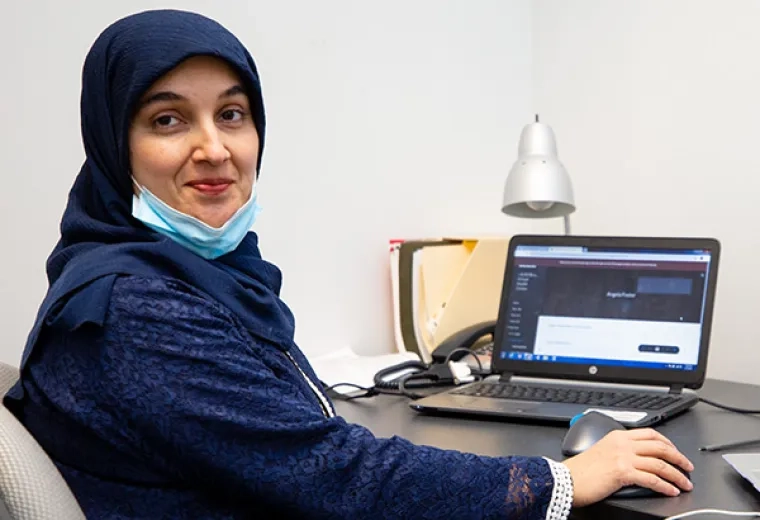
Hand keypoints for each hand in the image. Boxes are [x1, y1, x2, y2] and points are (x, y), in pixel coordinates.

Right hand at [562, 428, 693, 506]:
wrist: (567, 479)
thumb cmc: (581, 470)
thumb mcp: (602, 452)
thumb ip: (620, 451)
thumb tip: (639, 460)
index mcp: (618, 436)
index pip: (650, 434)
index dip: (668, 443)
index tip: (676, 452)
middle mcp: (622, 444)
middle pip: (660, 447)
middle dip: (679, 458)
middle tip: (688, 467)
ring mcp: (623, 457)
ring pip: (660, 464)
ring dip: (677, 475)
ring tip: (685, 483)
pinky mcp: (623, 472)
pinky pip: (652, 479)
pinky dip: (665, 486)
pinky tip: (671, 491)